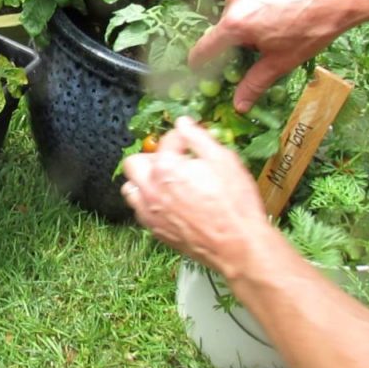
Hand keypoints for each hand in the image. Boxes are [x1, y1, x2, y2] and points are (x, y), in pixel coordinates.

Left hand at [121, 117, 271, 279]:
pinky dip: (149, 201)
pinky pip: (139, 210)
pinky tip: (168, 201)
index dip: (181, 137)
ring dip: (144, 181)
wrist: (238, 245)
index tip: (190, 140)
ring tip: (166, 181)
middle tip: (173, 160)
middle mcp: (150, 189)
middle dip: (152, 157)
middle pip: (134, 163)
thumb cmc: (234, 203)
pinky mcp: (154, 230)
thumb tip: (183, 123)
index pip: (166, 141)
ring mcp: (150, 212)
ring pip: (130, 188)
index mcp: (166, 168)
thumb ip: (198, 138)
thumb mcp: (223, 160)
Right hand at [189, 0, 368, 111]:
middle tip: (265, 40)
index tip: (200, 66)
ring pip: (240, 2)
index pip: (205, 46)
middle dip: (240, 34)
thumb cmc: (314, 28)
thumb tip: (239, 105)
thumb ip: (255, 83)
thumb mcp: (282, 61)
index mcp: (236, 24)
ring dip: (252, 11)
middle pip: (227, 23)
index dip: (200, 60)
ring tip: (279, 17)